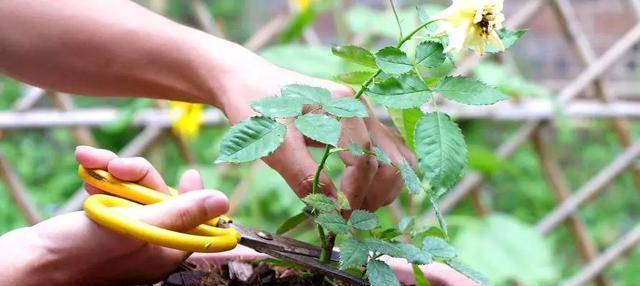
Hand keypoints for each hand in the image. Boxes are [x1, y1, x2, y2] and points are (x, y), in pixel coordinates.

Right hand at [0, 146, 228, 285]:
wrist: (29, 262)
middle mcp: (151, 243)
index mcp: (166, 252)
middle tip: (116, 166)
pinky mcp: (105, 222)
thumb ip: (180, 213)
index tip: (190, 172)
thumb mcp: (135, 228)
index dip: (198, 199)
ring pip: (136, 190)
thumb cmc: (80, 253)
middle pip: (163, 198)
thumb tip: (221, 200)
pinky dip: (102, 177)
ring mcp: (127, 232)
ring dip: (116, 171)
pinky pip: (115, 192)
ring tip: (92, 162)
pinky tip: (87, 168)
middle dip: (139, 175)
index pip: (198, 225)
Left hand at [218, 59, 414, 210]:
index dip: (355, 196)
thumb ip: (304, 178)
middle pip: (394, 161)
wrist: (245, 78)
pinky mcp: (361, 121)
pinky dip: (381, 176)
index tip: (337, 219)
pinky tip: (358, 190)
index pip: (366, 161)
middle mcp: (360, 107)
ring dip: (384, 188)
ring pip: (398, 158)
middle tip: (347, 216)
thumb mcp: (274, 145)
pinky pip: (388, 151)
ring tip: (354, 205)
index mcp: (341, 107)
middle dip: (375, 196)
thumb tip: (334, 211)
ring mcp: (364, 113)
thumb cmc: (255, 108)